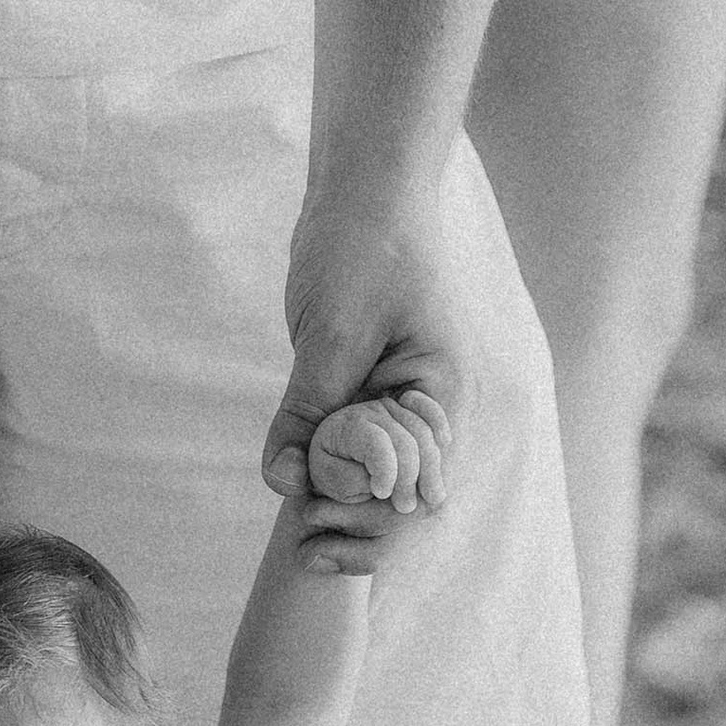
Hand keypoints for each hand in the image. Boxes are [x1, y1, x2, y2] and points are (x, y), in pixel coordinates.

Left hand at [262, 189, 469, 514]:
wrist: (364, 191)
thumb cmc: (363, 250)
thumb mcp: (331, 339)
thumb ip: (307, 415)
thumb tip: (285, 485)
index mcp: (440, 400)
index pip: (413, 492)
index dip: (367, 522)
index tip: (312, 524)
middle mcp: (427, 410)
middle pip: (394, 496)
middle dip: (350, 520)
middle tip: (299, 535)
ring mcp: (398, 402)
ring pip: (368, 475)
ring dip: (333, 496)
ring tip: (296, 517)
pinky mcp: (368, 390)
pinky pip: (348, 445)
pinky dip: (321, 463)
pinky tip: (294, 474)